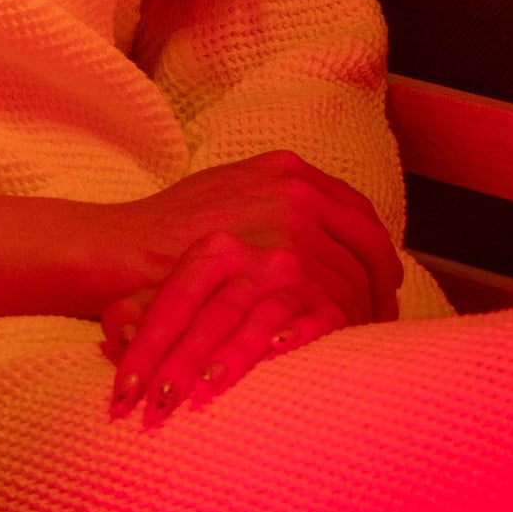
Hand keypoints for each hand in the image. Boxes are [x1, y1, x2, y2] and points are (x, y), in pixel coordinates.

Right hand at [88, 150, 398, 418]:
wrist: (128, 250)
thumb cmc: (170, 229)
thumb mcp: (228, 189)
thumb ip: (273, 197)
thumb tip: (315, 218)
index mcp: (287, 170)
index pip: (356, 208)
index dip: (375, 244)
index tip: (382, 270)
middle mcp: (296, 193)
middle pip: (367, 243)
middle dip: (381, 282)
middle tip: (384, 310)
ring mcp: (290, 231)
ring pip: (354, 278)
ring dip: (365, 310)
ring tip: (362, 334)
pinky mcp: (280, 272)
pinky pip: (334, 303)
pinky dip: (345, 325)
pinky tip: (342, 341)